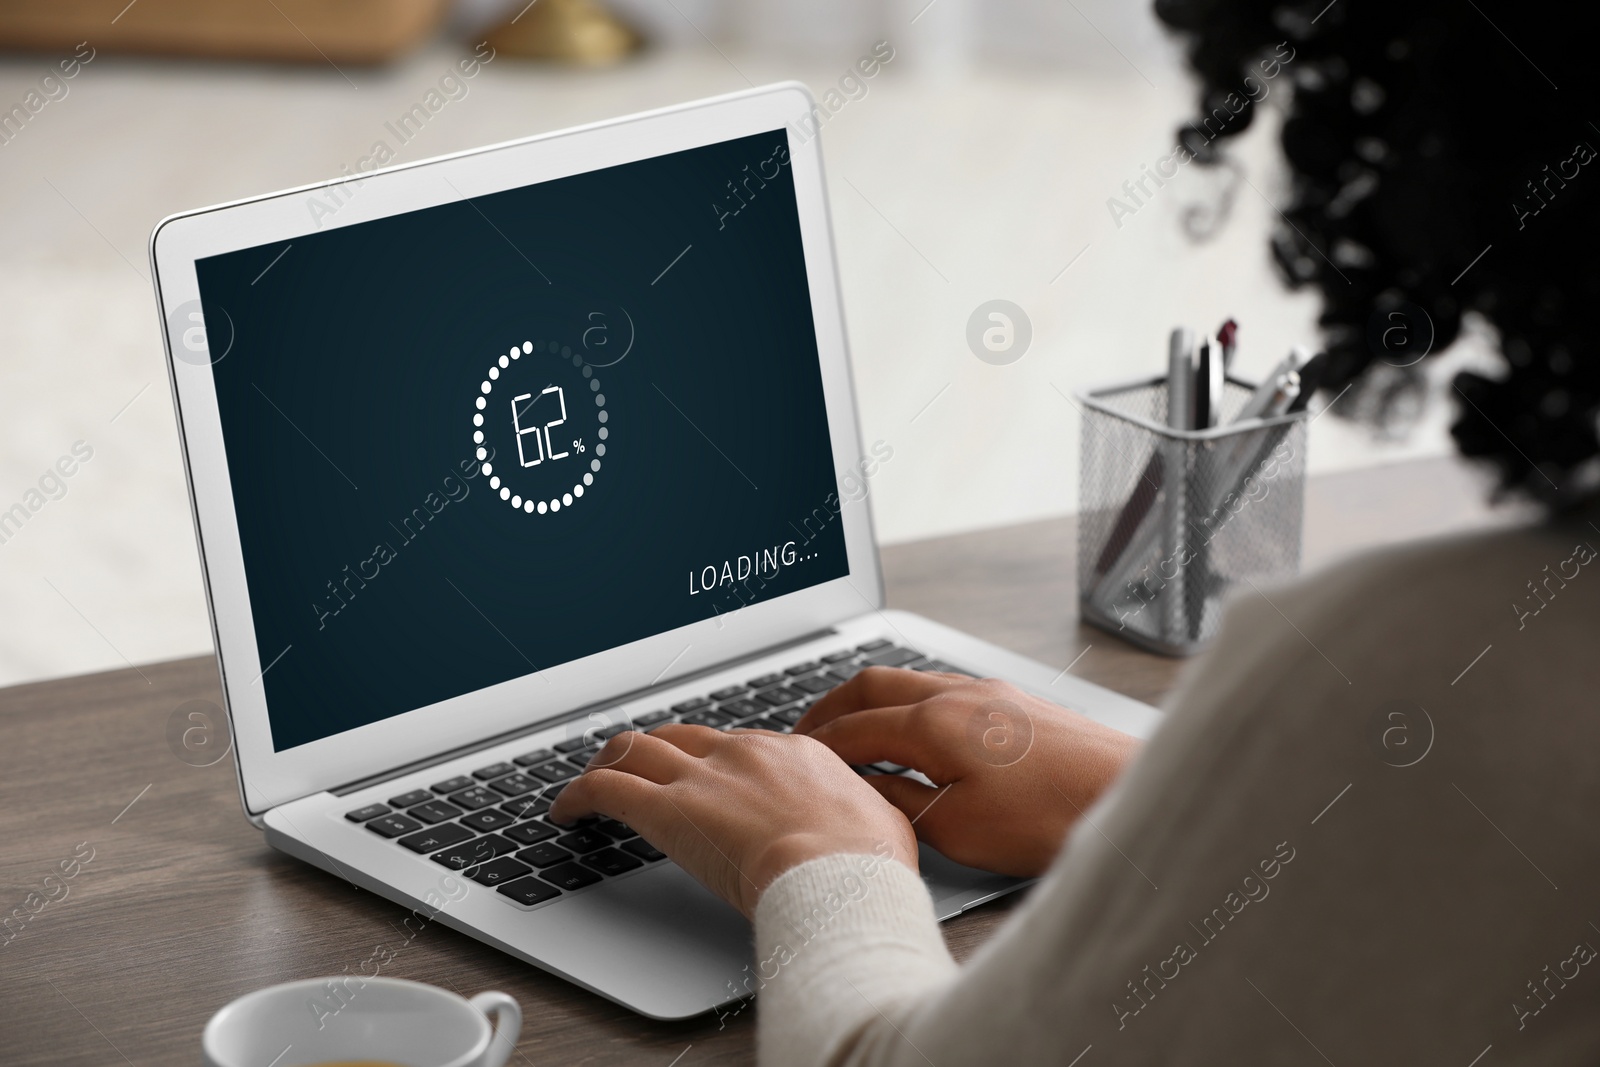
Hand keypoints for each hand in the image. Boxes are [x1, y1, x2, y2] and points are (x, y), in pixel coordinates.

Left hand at [549, 724, 917, 917]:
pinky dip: (577, 793)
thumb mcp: (883, 826)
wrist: (841, 873)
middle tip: (638, 768)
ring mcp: (703, 776)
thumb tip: (870, 830)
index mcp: (796, 754)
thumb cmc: (868, 863)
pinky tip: (565, 811)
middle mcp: (744, 753)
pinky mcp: (666, 809)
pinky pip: (605, 787)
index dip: (715, 761)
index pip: (740, 745)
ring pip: (636, 747)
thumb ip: (864, 817)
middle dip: (655, 749)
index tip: (707, 778)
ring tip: (591, 781)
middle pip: (682, 734)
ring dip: (608, 761)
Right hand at [794, 668, 1138, 877]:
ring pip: (912, 681)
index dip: (817, 744)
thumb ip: (902, 803)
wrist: (1129, 795)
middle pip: (874, 684)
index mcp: (934, 723)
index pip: (854, 727)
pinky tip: (917, 732)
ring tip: (854, 728)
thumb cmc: (1052, 818)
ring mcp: (992, 693)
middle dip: (832, 706)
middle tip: (806, 730)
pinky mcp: (1019, 704)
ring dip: (874, 701)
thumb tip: (867, 789)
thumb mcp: (958, 828)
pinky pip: (945, 690)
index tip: (792, 757)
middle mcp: (959, 694)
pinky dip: (912, 704)